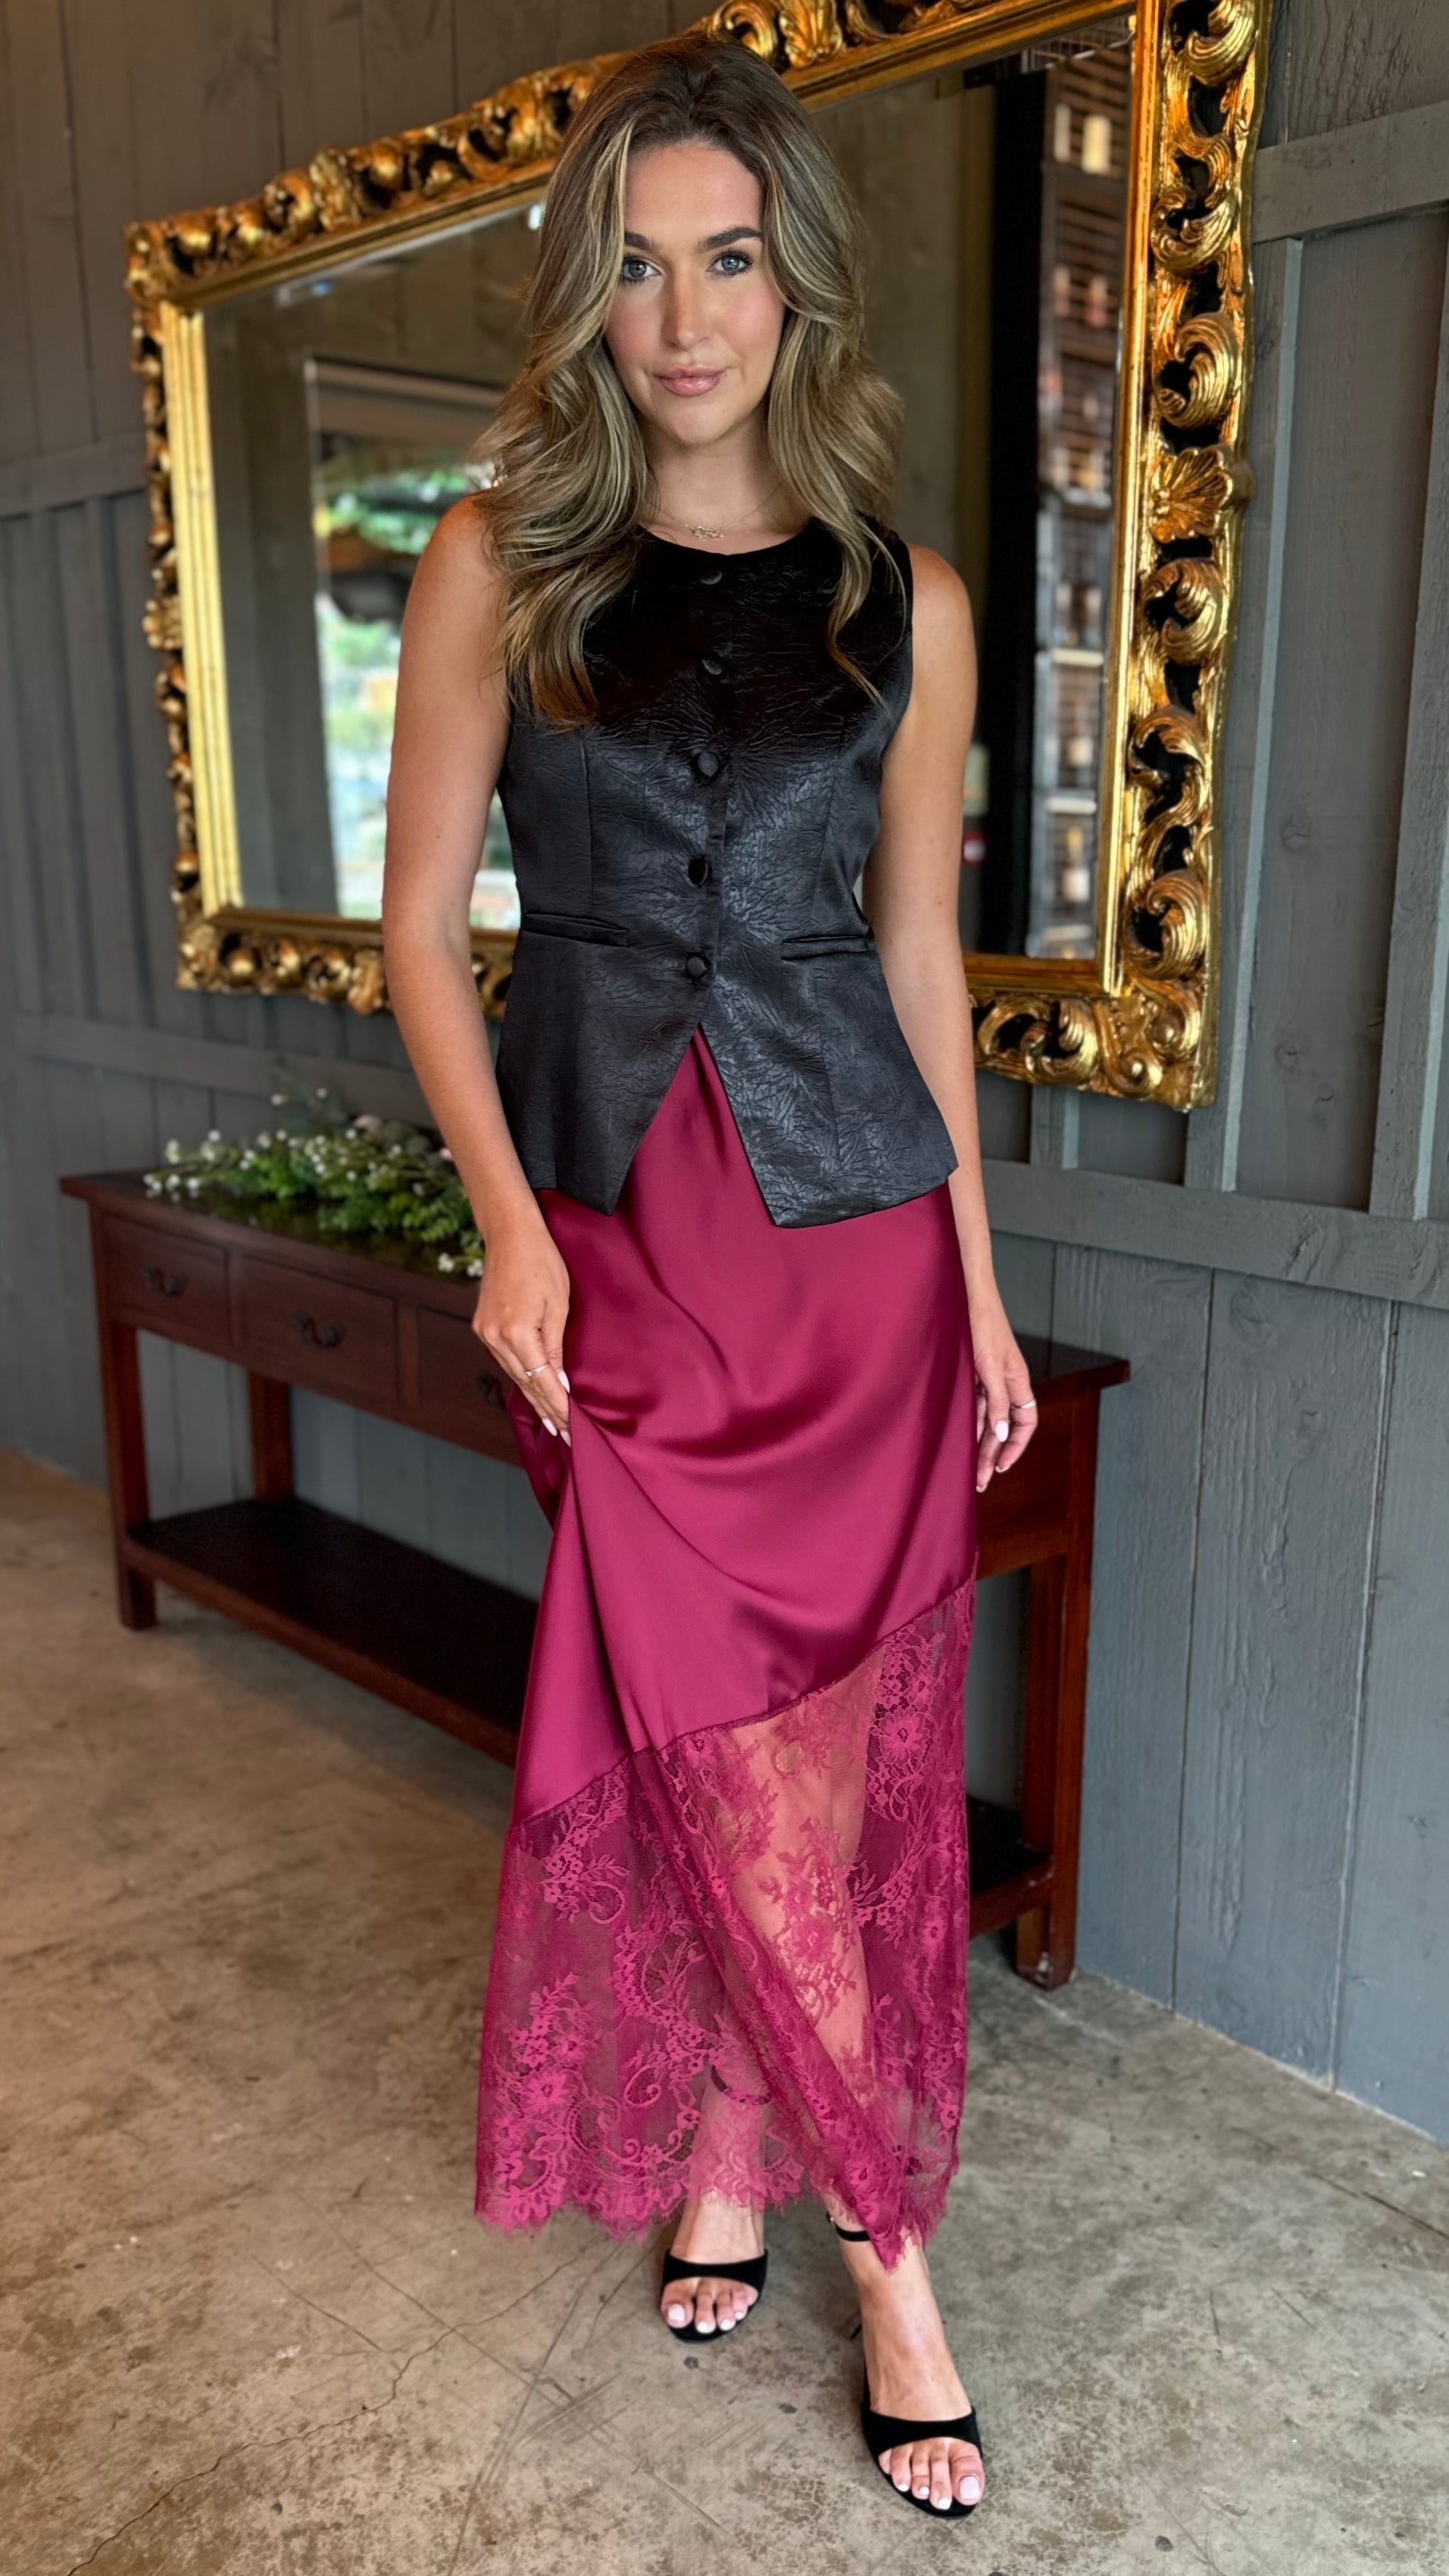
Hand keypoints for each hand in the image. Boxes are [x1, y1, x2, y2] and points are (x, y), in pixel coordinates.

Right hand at [473, 1216, 572, 1443]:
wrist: (510, 1234)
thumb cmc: (542, 1262)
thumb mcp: (558, 1305)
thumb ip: (556, 1348)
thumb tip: (558, 1384)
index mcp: (516, 1332)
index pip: (541, 1381)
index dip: (558, 1406)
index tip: (573, 1427)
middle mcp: (494, 1336)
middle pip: (525, 1383)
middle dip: (546, 1410)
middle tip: (565, 1435)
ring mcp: (485, 1332)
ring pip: (513, 1374)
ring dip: (533, 1397)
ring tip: (552, 1422)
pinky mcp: (482, 1326)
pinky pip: (505, 1360)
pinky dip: (522, 1377)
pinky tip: (532, 1390)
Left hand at [968, 1288, 1035, 1492]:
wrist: (966, 1293)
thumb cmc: (981, 1323)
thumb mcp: (989, 1366)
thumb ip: (996, 1401)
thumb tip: (1002, 1435)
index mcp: (1018, 1380)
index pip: (1026, 1422)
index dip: (1016, 1446)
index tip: (1000, 1466)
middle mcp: (1005, 1382)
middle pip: (1003, 1427)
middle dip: (992, 1453)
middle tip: (978, 1480)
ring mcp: (987, 1377)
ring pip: (986, 1418)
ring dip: (978, 1442)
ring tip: (965, 1468)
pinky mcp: (971, 1371)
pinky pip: (972, 1404)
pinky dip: (967, 1422)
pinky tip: (956, 1437)